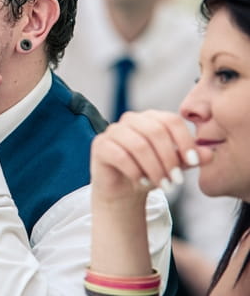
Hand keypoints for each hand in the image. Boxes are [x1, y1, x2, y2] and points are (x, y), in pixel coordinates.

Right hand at [90, 110, 209, 203]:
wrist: (124, 190)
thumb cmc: (150, 173)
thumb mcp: (175, 166)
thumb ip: (190, 158)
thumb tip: (208, 154)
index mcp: (151, 118)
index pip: (170, 120)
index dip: (184, 141)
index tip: (193, 163)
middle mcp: (131, 120)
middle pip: (155, 131)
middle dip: (169, 158)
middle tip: (177, 180)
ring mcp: (113, 131)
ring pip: (138, 145)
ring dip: (154, 168)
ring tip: (163, 185)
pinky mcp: (100, 145)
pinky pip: (120, 155)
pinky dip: (135, 172)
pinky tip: (142, 183)